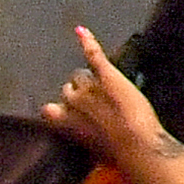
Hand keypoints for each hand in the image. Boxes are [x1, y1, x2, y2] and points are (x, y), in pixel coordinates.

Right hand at [40, 27, 173, 170]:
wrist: (134, 144)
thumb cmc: (114, 153)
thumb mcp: (90, 149)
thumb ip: (81, 135)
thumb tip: (86, 135)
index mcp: (63, 123)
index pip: (49, 109)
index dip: (61, 110)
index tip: (69, 114)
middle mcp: (71, 102)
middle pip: (68, 90)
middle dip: (81, 95)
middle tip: (101, 105)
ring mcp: (89, 86)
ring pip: (80, 75)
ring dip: (91, 80)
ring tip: (108, 90)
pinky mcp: (107, 75)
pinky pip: (93, 55)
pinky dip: (87, 42)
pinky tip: (80, 30)